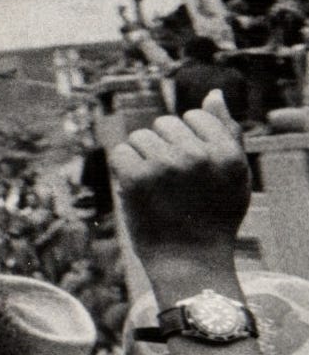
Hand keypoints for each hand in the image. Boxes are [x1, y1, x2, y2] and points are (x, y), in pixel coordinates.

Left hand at [113, 91, 249, 292]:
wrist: (190, 260)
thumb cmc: (213, 215)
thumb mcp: (234, 175)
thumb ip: (226, 132)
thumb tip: (214, 94)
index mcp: (227, 152)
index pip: (194, 116)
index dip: (188, 140)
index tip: (193, 170)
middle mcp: (198, 155)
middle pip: (163, 124)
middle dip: (164, 147)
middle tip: (175, 183)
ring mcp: (165, 166)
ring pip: (139, 137)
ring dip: (142, 158)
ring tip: (158, 187)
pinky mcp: (136, 178)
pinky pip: (120, 152)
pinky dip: (124, 170)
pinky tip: (139, 191)